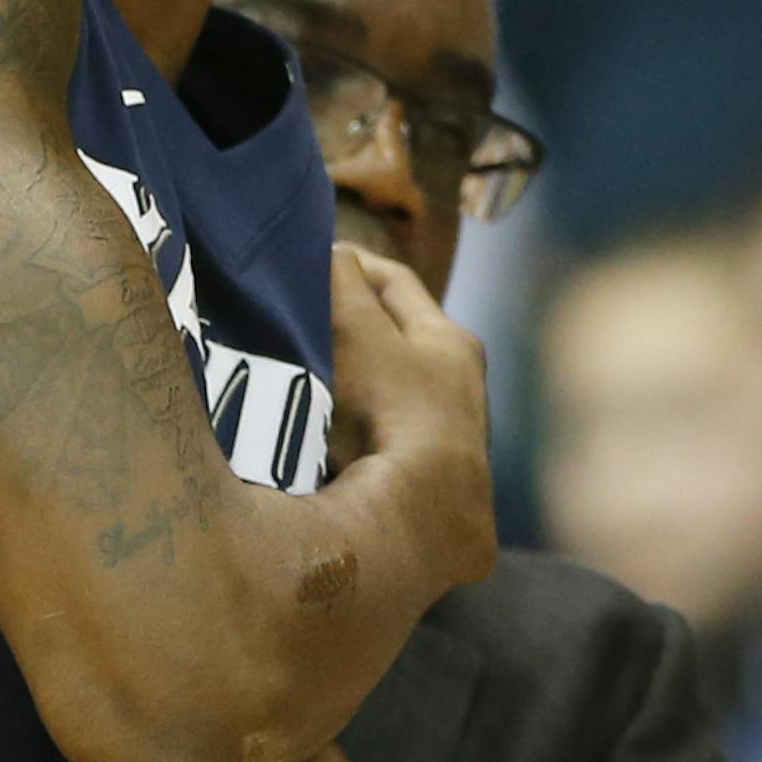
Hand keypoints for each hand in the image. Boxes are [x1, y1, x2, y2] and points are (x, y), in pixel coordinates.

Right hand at [329, 245, 494, 593]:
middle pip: (396, 337)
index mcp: (451, 340)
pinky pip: (381, 435)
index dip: (351, 264)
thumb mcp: (359, 334)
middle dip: (351, 322)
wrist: (423, 514)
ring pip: (390, 388)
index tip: (311, 258)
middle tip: (299, 317)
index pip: (395, 282)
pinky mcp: (431, 482)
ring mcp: (449, 437)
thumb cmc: (392, 410)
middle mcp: (461, 385)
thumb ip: (343, 286)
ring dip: (351, 379)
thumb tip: (331, 248)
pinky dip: (353, 425)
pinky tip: (324, 435)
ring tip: (302, 377)